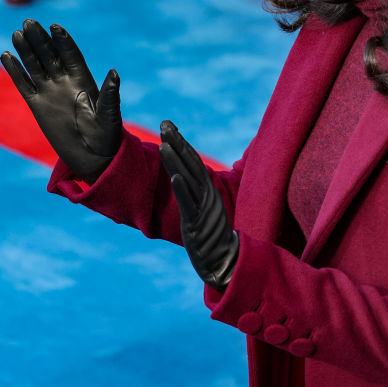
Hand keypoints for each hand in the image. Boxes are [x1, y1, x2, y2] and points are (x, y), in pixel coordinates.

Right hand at [1, 20, 122, 182]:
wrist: (92, 157)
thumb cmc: (107, 135)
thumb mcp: (110, 114)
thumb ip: (109, 94)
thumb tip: (114, 72)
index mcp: (84, 80)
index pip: (71, 55)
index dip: (63, 41)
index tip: (55, 27)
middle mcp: (65, 82)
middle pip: (50, 55)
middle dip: (40, 39)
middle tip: (29, 22)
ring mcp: (50, 92)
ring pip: (35, 66)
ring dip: (26, 50)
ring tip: (17, 33)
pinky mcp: (37, 105)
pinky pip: (24, 84)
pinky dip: (15, 71)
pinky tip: (6, 55)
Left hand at [158, 120, 237, 291]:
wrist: (224, 263)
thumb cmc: (211, 238)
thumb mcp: (203, 210)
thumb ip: (195, 193)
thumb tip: (185, 177)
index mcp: (207, 190)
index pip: (193, 161)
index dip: (181, 142)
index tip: (168, 126)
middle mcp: (207, 195)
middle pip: (191, 164)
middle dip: (177, 143)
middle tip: (164, 125)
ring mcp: (203, 208)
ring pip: (189, 179)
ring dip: (176, 161)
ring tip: (163, 145)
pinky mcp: (197, 223)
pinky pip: (189, 203)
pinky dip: (182, 188)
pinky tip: (173, 175)